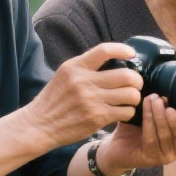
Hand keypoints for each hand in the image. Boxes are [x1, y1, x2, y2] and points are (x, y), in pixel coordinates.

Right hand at [23, 43, 145, 147]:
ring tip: (130, 100)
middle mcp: (84, 81)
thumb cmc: (54, 101)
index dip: (123, 49)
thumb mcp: (64, 75)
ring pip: (130, 94)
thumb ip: (85, 68)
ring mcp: (91, 100)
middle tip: (136, 85)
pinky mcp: (96, 118)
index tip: (132, 54)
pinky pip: (125, 112)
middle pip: (126, 75)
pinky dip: (128, 112)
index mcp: (75, 67)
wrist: (39, 125)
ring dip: (134, 97)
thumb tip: (113, 61)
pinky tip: (122, 112)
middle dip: (137, 80)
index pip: (104, 50)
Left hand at [96, 95, 175, 172]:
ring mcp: (167, 156)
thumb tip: (167, 79)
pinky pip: (151, 140)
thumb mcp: (153, 112)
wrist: (118, 145)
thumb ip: (162, 102)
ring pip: (165, 135)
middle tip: (162, 98)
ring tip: (154, 101)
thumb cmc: (138, 126)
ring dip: (159, 117)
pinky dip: (148, 124)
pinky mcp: (153, 160)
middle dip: (170, 114)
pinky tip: (145, 112)